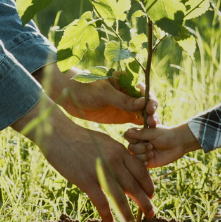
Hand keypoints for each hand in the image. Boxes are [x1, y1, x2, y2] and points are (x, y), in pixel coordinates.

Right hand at [13, 94, 155, 221]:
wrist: (58, 134)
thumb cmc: (80, 138)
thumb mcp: (104, 142)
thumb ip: (116, 155)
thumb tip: (124, 167)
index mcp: (119, 151)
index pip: (141, 171)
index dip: (148, 185)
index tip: (151, 195)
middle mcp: (114, 161)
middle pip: (134, 186)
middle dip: (145, 202)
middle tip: (152, 214)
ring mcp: (100, 171)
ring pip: (120, 197)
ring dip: (128, 213)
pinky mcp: (86, 180)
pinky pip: (101, 201)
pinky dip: (107, 214)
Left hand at [35, 63, 159, 126]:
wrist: (67, 94)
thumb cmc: (84, 87)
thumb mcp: (103, 93)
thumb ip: (122, 100)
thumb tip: (143, 103)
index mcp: (126, 83)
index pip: (144, 91)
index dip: (150, 100)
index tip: (150, 108)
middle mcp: (128, 94)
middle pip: (146, 104)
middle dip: (151, 113)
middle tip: (153, 123)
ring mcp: (125, 106)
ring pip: (142, 115)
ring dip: (148, 123)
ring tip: (152, 131)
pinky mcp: (120, 117)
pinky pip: (134, 124)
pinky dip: (140, 130)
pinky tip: (144, 138)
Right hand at [123, 122, 200, 169]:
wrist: (178, 144)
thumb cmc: (166, 135)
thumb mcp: (153, 133)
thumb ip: (140, 133)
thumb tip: (127, 132)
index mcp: (139, 135)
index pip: (127, 136)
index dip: (132, 138)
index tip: (142, 137)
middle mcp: (139, 144)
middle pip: (130, 148)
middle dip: (140, 147)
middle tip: (151, 145)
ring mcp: (142, 154)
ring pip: (134, 157)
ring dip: (143, 155)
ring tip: (153, 153)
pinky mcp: (147, 163)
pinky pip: (139, 165)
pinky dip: (144, 163)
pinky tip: (151, 159)